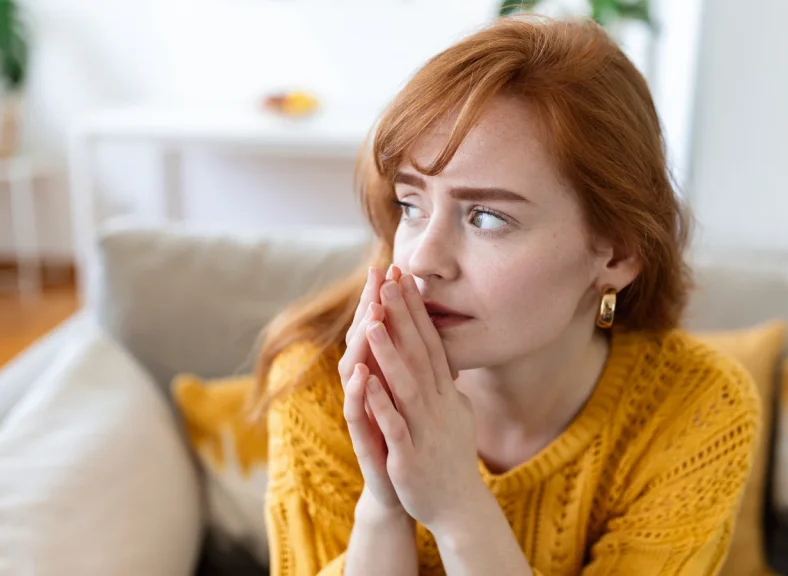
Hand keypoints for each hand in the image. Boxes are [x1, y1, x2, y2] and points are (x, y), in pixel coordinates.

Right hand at [339, 266, 401, 509]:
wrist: (411, 489)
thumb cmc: (413, 438)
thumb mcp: (419, 396)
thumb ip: (418, 366)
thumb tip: (430, 332)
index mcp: (384, 376)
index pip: (384, 330)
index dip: (388, 300)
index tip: (395, 268)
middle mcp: (368, 388)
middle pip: (365, 341)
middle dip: (371, 308)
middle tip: (376, 276)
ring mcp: (363, 412)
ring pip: (357, 372)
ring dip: (363, 345)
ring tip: (370, 317)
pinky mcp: (364, 440)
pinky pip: (358, 412)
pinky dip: (361, 393)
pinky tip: (362, 374)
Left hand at [363, 267, 486, 532]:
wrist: (458, 508)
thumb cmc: (450, 459)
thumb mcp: (453, 414)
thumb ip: (447, 388)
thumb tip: (447, 362)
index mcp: (445, 394)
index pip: (430, 342)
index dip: (416, 310)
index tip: (403, 277)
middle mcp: (440, 405)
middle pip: (420, 352)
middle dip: (403, 316)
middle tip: (389, 278)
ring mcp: (426, 430)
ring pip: (407, 384)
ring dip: (390, 351)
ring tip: (374, 318)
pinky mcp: (411, 456)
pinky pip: (396, 425)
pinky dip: (382, 402)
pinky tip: (367, 381)